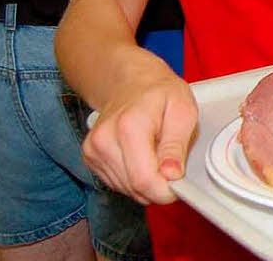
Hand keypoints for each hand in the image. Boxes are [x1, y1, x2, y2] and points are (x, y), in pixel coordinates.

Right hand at [82, 58, 197, 204]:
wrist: (130, 81)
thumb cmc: (159, 92)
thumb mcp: (183, 110)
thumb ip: (177, 145)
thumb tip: (172, 175)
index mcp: (129, 126)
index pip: (144, 180)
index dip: (165, 191)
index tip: (179, 183)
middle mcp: (104, 139)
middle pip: (134, 188)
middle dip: (158, 185)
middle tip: (170, 162)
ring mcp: (93, 149)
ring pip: (125, 189)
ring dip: (145, 181)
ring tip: (154, 151)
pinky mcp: (89, 156)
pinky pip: (116, 183)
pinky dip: (132, 177)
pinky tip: (139, 155)